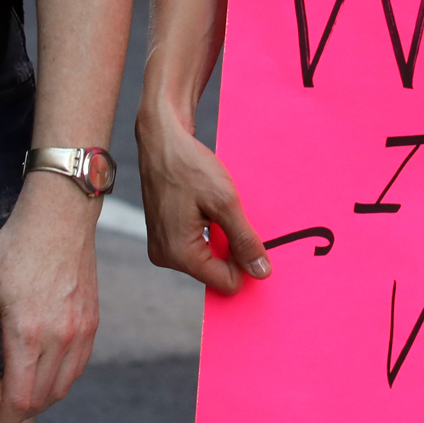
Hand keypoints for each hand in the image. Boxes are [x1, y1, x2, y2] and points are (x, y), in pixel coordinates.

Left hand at [0, 177, 100, 422]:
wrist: (61, 215)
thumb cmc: (16, 247)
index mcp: (27, 334)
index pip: (18, 401)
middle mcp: (59, 338)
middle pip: (40, 402)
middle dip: (15, 421)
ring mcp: (81, 332)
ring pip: (62, 389)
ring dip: (37, 404)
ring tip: (14, 404)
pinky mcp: (92, 322)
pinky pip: (77, 368)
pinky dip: (59, 384)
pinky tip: (42, 378)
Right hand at [133, 108, 267, 295]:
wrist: (161, 141)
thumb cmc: (189, 166)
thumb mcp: (225, 202)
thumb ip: (244, 240)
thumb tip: (262, 273)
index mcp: (178, 254)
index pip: (226, 282)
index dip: (245, 262)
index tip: (250, 233)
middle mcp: (166, 257)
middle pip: (216, 271)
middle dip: (232, 249)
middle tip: (234, 215)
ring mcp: (163, 247)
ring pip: (208, 257)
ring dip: (222, 237)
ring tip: (220, 207)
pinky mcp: (165, 235)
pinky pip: (196, 245)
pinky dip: (210, 231)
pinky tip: (210, 208)